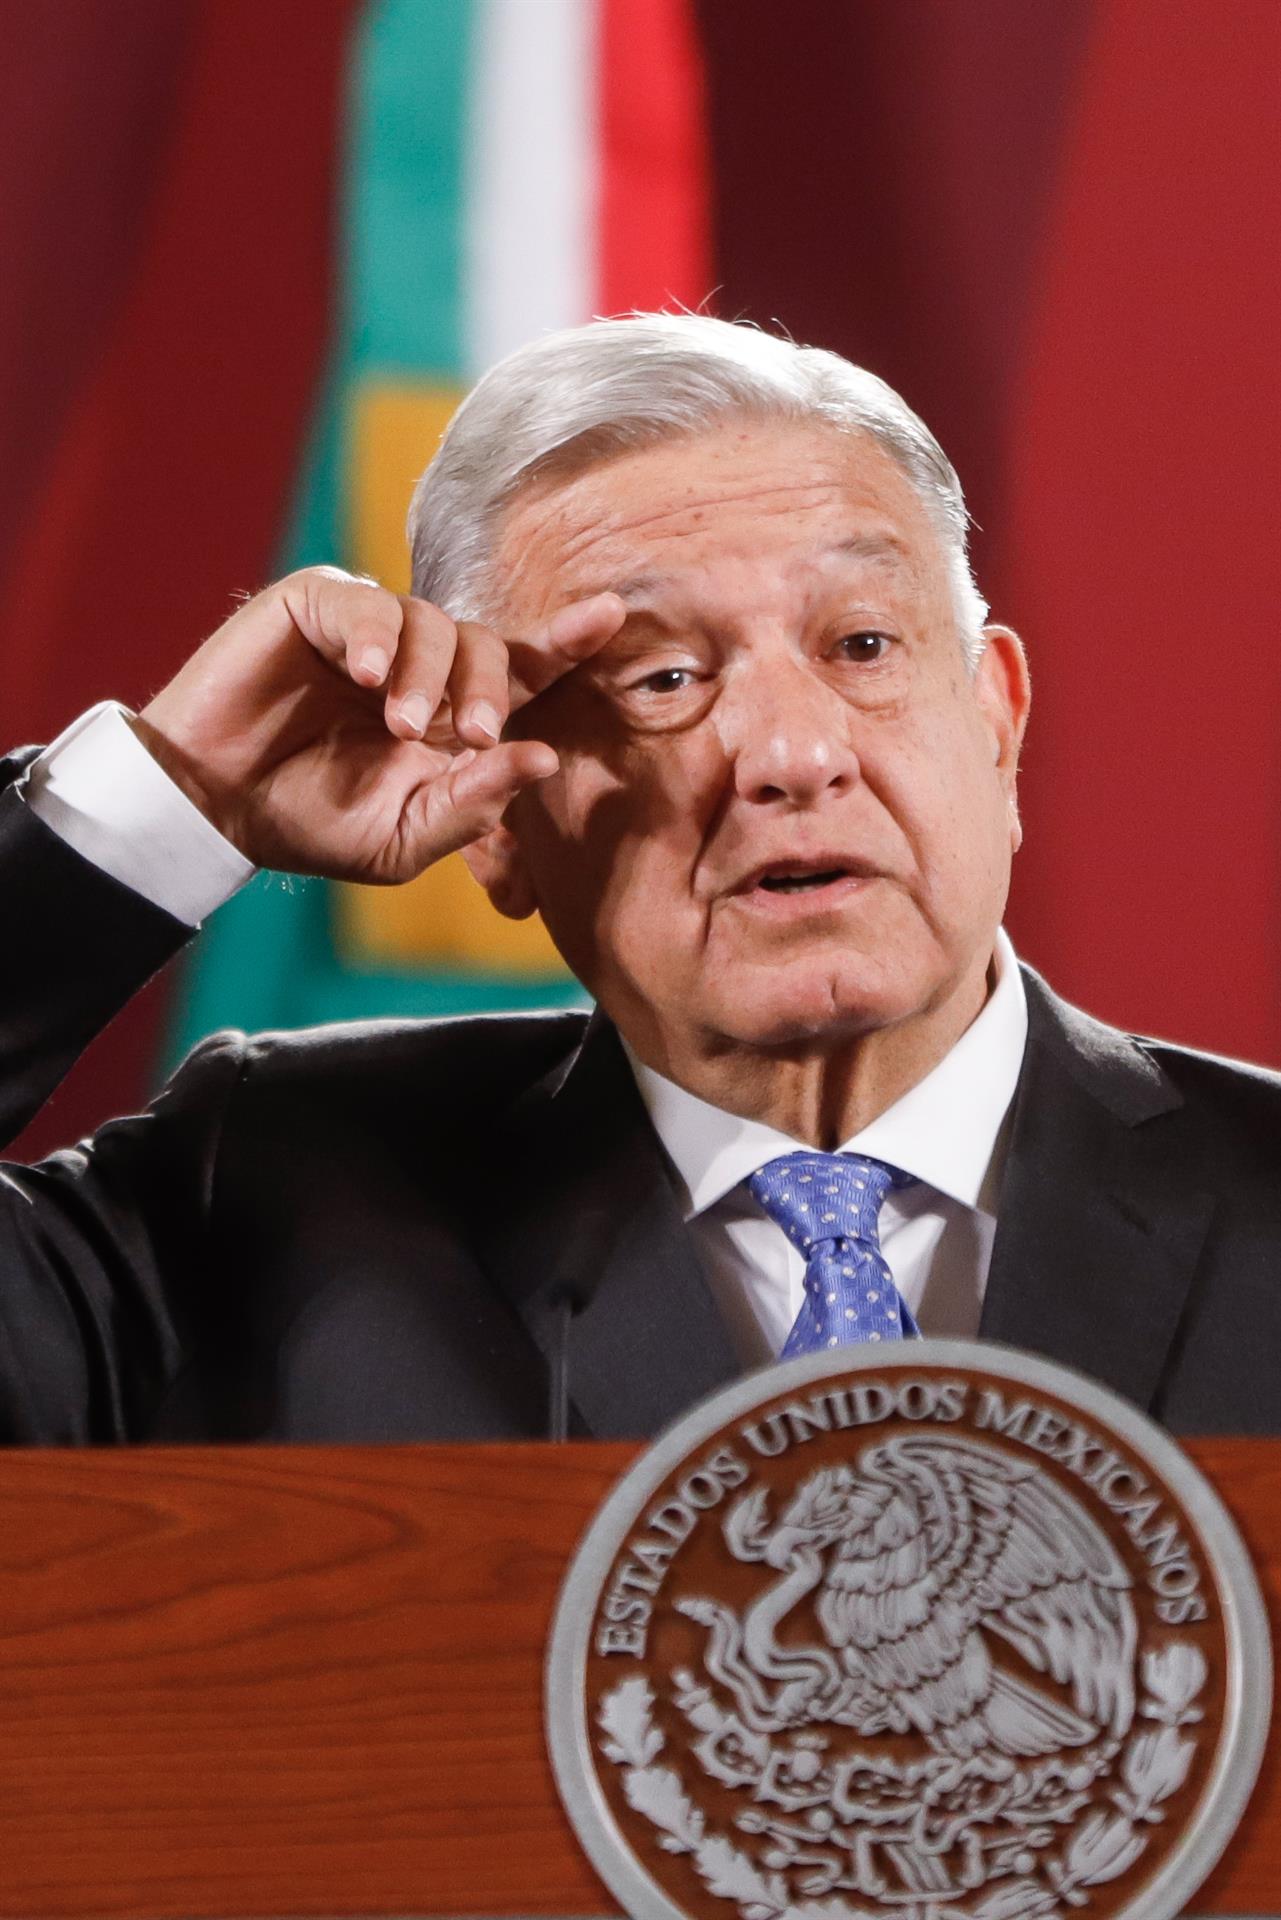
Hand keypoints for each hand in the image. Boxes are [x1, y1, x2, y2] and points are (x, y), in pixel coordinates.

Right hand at [135, 567, 625, 882]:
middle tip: (470, 737)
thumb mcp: (403, 837)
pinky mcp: (316, 604)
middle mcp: (417, 664)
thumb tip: (543, 758)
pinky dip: (374, 640)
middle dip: (488, 688)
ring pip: (431, 621)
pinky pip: (366, 605)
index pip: (522, 670)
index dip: (566, 642)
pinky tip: (365, 679)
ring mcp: (368, 629)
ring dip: (428, 677)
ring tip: (400, 729)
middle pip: (486, 644)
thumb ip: (473, 805)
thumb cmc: (311, 824)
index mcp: (450, 715)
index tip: (611, 617)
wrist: (218, 810)